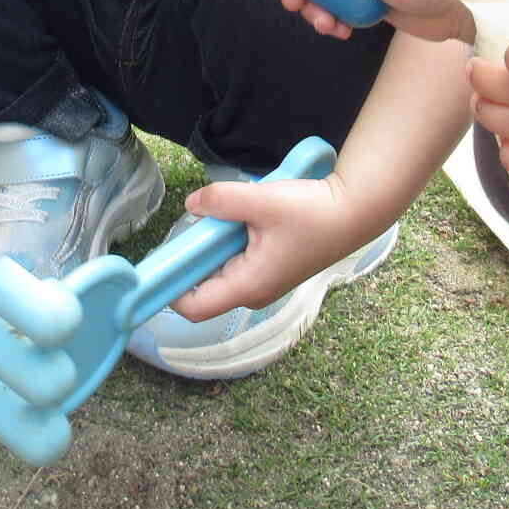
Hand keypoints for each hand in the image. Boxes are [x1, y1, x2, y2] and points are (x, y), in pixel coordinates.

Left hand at [166, 173, 374, 321]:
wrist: (354, 212)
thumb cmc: (313, 213)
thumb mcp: (261, 201)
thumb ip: (221, 201)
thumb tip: (192, 205)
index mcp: (249, 286)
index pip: (194, 307)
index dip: (169, 291)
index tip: (154, 265)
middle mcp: (253, 291)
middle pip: (203, 287)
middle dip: (191, 258)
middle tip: (192, 225)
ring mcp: (263, 280)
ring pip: (219, 271)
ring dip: (212, 246)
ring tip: (221, 215)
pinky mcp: (270, 266)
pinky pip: (235, 260)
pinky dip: (228, 241)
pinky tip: (240, 216)